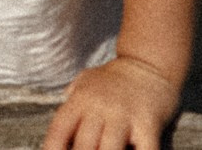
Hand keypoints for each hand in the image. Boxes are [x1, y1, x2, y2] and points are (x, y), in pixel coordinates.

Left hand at [43, 55, 181, 149]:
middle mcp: (99, 107)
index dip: (52, 148)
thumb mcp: (86, 81)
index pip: (59, 130)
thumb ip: (71, 101)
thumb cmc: (114, 78)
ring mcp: (124, 116)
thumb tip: (59, 125)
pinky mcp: (148, 123)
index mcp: (80, 99)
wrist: (149, 61)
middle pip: (83, 146)